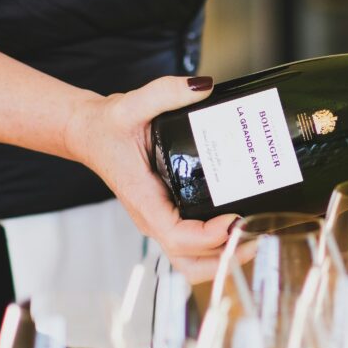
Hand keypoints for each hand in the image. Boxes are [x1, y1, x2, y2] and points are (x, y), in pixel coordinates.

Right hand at [65, 75, 236, 281]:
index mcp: (142, 198)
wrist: (91, 134)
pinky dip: (217, 247)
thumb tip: (204, 86)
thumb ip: (166, 92)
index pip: (175, 234)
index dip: (207, 237)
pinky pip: (193, 246)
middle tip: (257, 236)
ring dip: (223, 258)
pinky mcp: (170, 216)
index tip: (235, 220)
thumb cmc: (109, 126)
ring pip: (191, 261)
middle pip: (188, 261)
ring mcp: (161, 221)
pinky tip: (241, 227)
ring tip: (255, 237)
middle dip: (224, 257)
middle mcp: (153, 217)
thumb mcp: (134, 103)